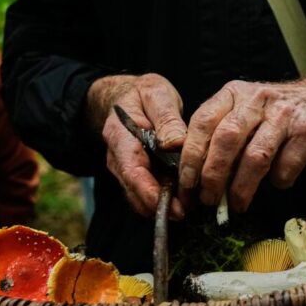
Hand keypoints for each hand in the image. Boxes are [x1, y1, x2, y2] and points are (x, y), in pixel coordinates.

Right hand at [87, 73, 186, 217]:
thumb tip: (176, 143)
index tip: (169, 205)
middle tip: (186, 211)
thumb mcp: (157, 95)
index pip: (131, 171)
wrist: (126, 97)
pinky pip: (145, 193)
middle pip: (134, 191)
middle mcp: (117, 158)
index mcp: (120, 137)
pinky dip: (162, 198)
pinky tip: (183, 197)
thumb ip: (166, 118)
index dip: (149, 192)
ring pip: (139, 197)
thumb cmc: (143, 94)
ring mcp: (124, 169)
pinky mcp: (134, 175)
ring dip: (161, 204)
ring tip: (188, 204)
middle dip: (159, 204)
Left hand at [179, 69, 305, 211]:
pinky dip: (277, 181)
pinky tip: (276, 182)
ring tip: (236, 204)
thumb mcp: (244, 112)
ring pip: (256, 156)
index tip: (186, 185)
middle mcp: (257, 99)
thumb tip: (196, 180)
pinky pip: (286, 166)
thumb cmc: (277, 113)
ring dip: (242, 187)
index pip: (202, 123)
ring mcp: (284, 114)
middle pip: (226, 140)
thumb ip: (220, 137)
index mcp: (233, 94)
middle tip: (208, 200)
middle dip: (213, 176)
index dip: (191, 157)